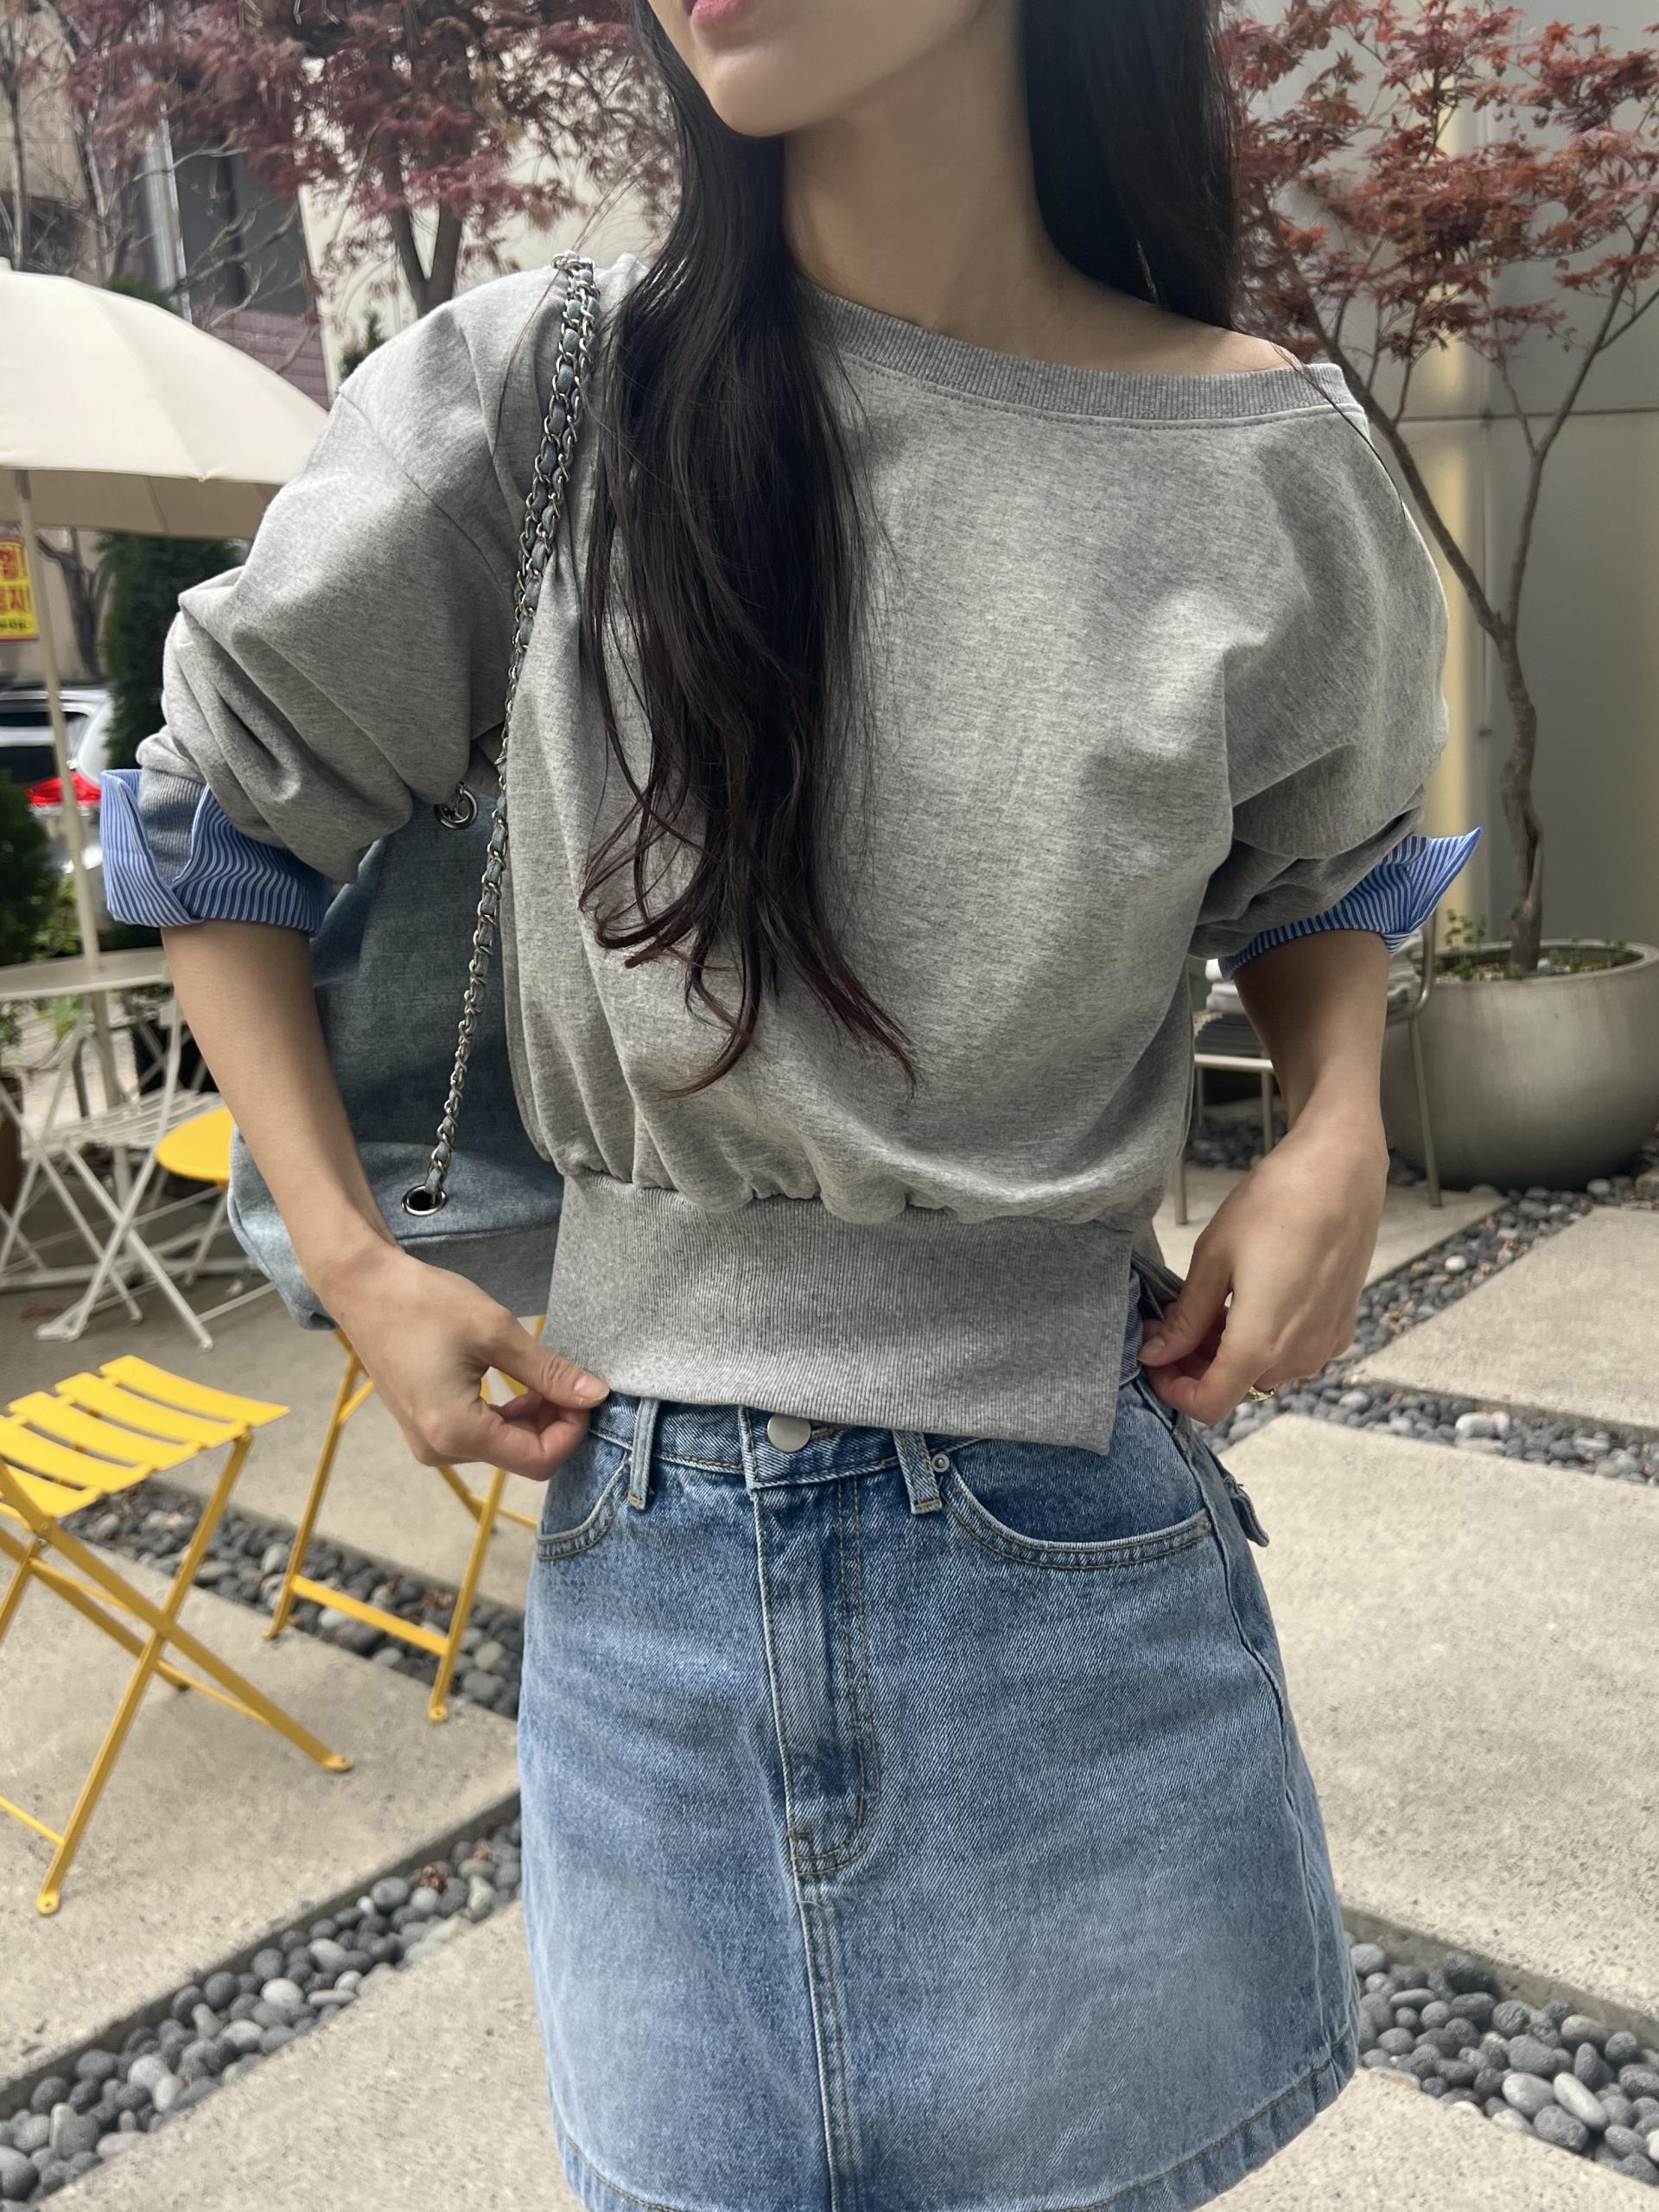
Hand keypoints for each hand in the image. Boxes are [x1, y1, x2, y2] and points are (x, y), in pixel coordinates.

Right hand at [312, 1240, 607, 1480]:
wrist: (364, 1288)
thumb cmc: (425, 1303)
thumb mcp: (495, 1332)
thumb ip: (547, 1371)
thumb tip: (595, 1396)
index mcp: (456, 1432)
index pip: (537, 1460)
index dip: (572, 1432)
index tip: (586, 1394)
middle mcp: (439, 1449)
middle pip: (520, 1456)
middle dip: (555, 1423)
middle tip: (571, 1380)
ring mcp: (429, 1441)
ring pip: (503, 1447)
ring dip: (534, 1418)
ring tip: (547, 1377)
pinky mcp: (425, 1427)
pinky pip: (480, 1435)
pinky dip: (508, 1415)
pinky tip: (520, 1385)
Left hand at [1139, 1113, 1387, 1425]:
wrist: (1340, 1172)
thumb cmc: (1276, 1204)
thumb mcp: (1213, 1259)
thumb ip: (1186, 1318)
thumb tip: (1156, 1354)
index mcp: (1259, 1343)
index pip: (1209, 1404)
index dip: (1174, 1390)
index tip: (1156, 1360)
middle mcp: (1298, 1356)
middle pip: (1236, 1389)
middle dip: (1198, 1368)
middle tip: (1173, 1326)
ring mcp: (1324, 1344)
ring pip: (1265, 1373)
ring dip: (1231, 1355)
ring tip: (1212, 1306)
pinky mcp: (1340, 1327)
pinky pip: (1294, 1353)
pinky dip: (1265, 1341)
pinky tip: (1251, 1300)